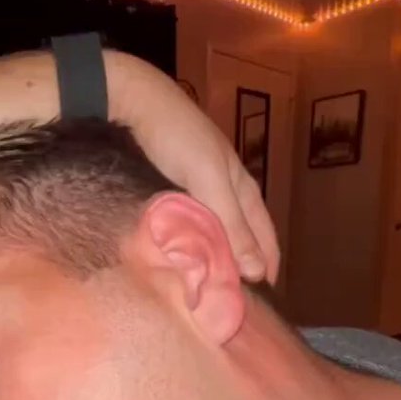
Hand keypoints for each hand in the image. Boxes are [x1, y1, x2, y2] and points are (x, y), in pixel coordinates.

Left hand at [111, 53, 279, 284]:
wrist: (134, 101)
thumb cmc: (178, 137)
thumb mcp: (209, 181)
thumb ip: (233, 225)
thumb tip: (256, 273)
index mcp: (241, 186)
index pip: (264, 234)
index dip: (267, 262)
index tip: (265, 294)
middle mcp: (223, 189)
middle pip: (241, 234)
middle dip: (244, 263)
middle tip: (236, 298)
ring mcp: (197, 188)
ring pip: (215, 230)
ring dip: (216, 255)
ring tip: (211, 282)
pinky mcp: (171, 188)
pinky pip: (190, 223)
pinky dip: (193, 242)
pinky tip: (184, 255)